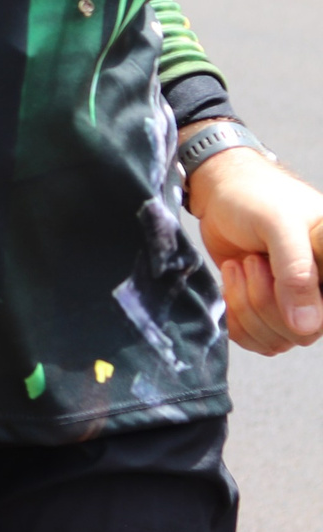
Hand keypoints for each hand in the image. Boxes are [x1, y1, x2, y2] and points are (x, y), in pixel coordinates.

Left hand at [190, 146, 322, 354]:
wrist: (219, 191)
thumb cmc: (254, 197)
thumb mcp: (278, 225)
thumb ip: (297, 273)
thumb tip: (307, 327)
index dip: (297, 302)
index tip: (270, 266)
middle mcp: (322, 291)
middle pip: (301, 334)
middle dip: (262, 299)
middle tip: (251, 260)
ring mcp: (295, 303)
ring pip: (276, 339)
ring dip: (245, 305)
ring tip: (241, 265)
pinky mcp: (267, 310)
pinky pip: (255, 340)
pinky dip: (235, 318)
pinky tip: (230, 281)